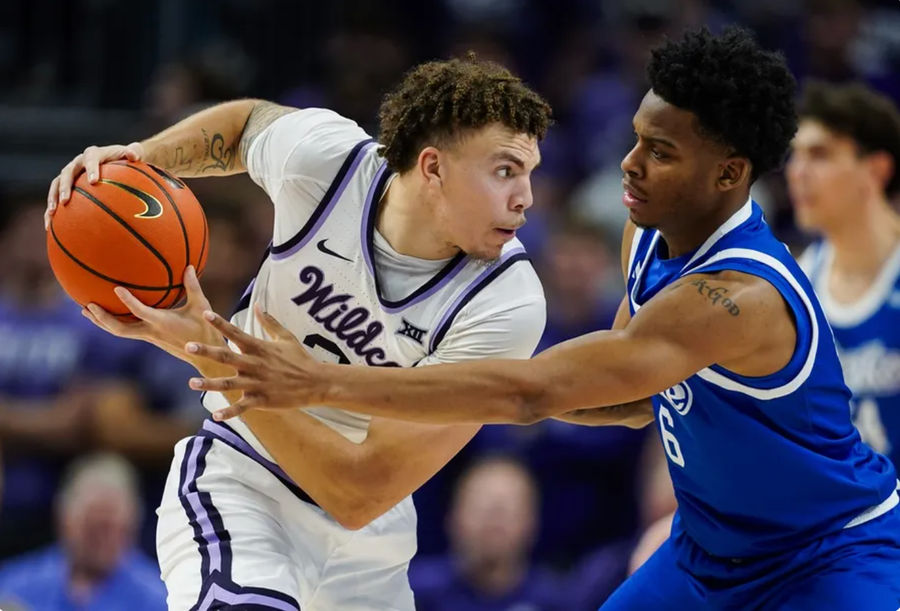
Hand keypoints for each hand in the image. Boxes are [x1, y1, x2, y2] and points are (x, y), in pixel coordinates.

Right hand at [45, 142, 143, 227]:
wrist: (116, 161)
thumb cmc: (126, 160)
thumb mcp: (133, 154)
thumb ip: (134, 152)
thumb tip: (133, 155)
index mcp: (94, 154)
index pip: (91, 158)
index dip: (91, 168)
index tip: (94, 182)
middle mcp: (78, 162)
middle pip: (67, 172)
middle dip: (66, 186)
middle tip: (66, 201)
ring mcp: (70, 173)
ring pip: (57, 184)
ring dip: (53, 198)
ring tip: (52, 213)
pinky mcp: (66, 185)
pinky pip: (55, 196)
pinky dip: (51, 210)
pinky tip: (50, 225)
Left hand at [82, 266, 226, 366]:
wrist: (204, 356)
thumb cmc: (205, 330)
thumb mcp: (201, 306)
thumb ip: (193, 286)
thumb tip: (188, 266)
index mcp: (162, 323)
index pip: (140, 312)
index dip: (127, 301)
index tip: (116, 288)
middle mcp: (151, 332)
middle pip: (119, 329)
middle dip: (102, 318)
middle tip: (88, 306)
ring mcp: (148, 337)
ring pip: (119, 331)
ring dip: (102, 322)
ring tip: (87, 310)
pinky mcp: (149, 338)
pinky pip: (127, 330)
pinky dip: (114, 322)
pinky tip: (109, 314)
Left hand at [185, 305, 326, 419]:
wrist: (317, 382)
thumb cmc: (301, 359)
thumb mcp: (286, 337)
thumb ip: (269, 322)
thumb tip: (257, 305)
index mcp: (260, 348)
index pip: (236, 333)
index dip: (221, 324)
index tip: (206, 314)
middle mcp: (256, 364)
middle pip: (227, 356)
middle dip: (207, 351)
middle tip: (188, 346)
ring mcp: (258, 383)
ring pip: (229, 384)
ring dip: (210, 383)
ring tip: (191, 383)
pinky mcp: (263, 400)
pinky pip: (243, 407)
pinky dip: (230, 412)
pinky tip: (215, 416)